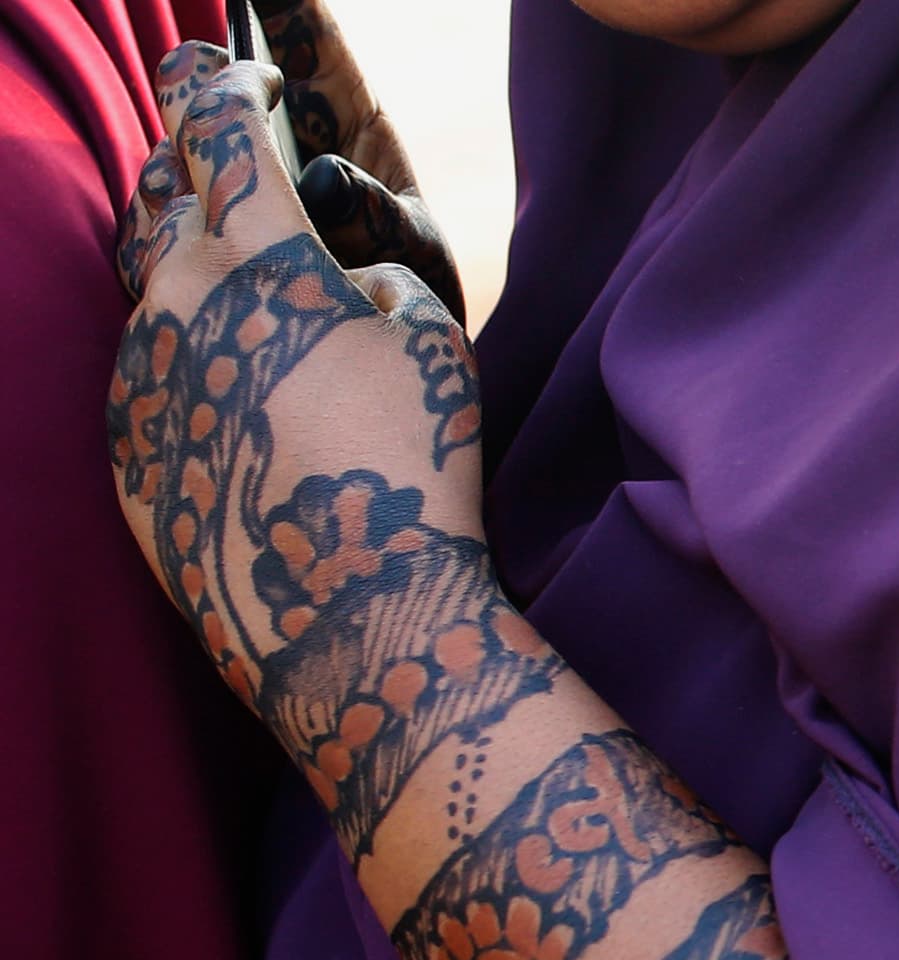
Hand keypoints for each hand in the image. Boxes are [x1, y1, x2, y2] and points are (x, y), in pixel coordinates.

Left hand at [112, 46, 509, 842]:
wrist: (350, 620)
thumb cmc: (414, 469)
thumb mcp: (436, 345)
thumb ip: (380, 281)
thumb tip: (344, 285)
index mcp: (253, 256)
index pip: (216, 130)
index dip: (223, 84)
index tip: (233, 65)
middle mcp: (174, 303)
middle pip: (158, 201)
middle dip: (188, 172)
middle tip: (220, 170)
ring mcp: (136, 380)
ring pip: (151, 296)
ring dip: (191, 281)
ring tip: (242, 302)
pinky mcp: (126, 451)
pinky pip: (148, 380)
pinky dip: (188, 367)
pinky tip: (242, 407)